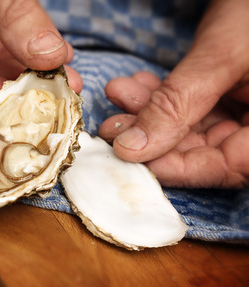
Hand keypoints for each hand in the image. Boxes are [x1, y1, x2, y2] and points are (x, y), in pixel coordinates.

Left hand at [98, 0, 248, 188]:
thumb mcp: (222, 57)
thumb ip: (178, 103)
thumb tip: (131, 148)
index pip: (225, 168)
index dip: (175, 167)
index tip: (129, 156)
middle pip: (202, 152)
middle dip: (151, 135)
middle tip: (113, 124)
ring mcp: (244, 112)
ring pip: (189, 129)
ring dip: (149, 112)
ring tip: (120, 92)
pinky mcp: (227, 97)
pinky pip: (190, 107)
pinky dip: (161, 97)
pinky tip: (136, 85)